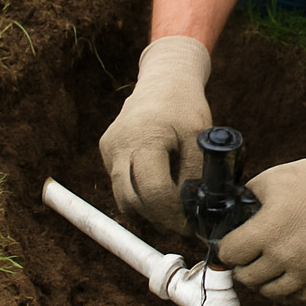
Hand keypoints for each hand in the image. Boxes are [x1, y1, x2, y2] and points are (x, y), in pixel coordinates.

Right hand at [99, 36, 211, 233]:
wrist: (163, 80)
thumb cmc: (185, 106)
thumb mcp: (199, 135)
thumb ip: (196, 173)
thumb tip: (196, 211)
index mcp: (145, 137)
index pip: (153, 189)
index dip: (172, 213)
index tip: (190, 225)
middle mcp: (120, 144)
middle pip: (132, 199)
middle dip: (158, 219)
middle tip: (182, 225)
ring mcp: (109, 149)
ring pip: (123, 196)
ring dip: (146, 211)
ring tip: (173, 210)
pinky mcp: (106, 151)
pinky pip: (121, 184)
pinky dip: (139, 194)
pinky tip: (159, 190)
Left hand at [216, 134, 305, 300]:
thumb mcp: (270, 179)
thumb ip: (245, 198)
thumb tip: (231, 213)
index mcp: (267, 229)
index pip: (229, 255)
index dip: (225, 249)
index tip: (229, 246)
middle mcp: (284, 254)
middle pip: (246, 277)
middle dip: (241, 267)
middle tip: (245, 259)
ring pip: (269, 292)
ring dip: (261, 282)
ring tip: (263, 269)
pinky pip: (296, 297)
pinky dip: (285, 291)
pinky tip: (283, 278)